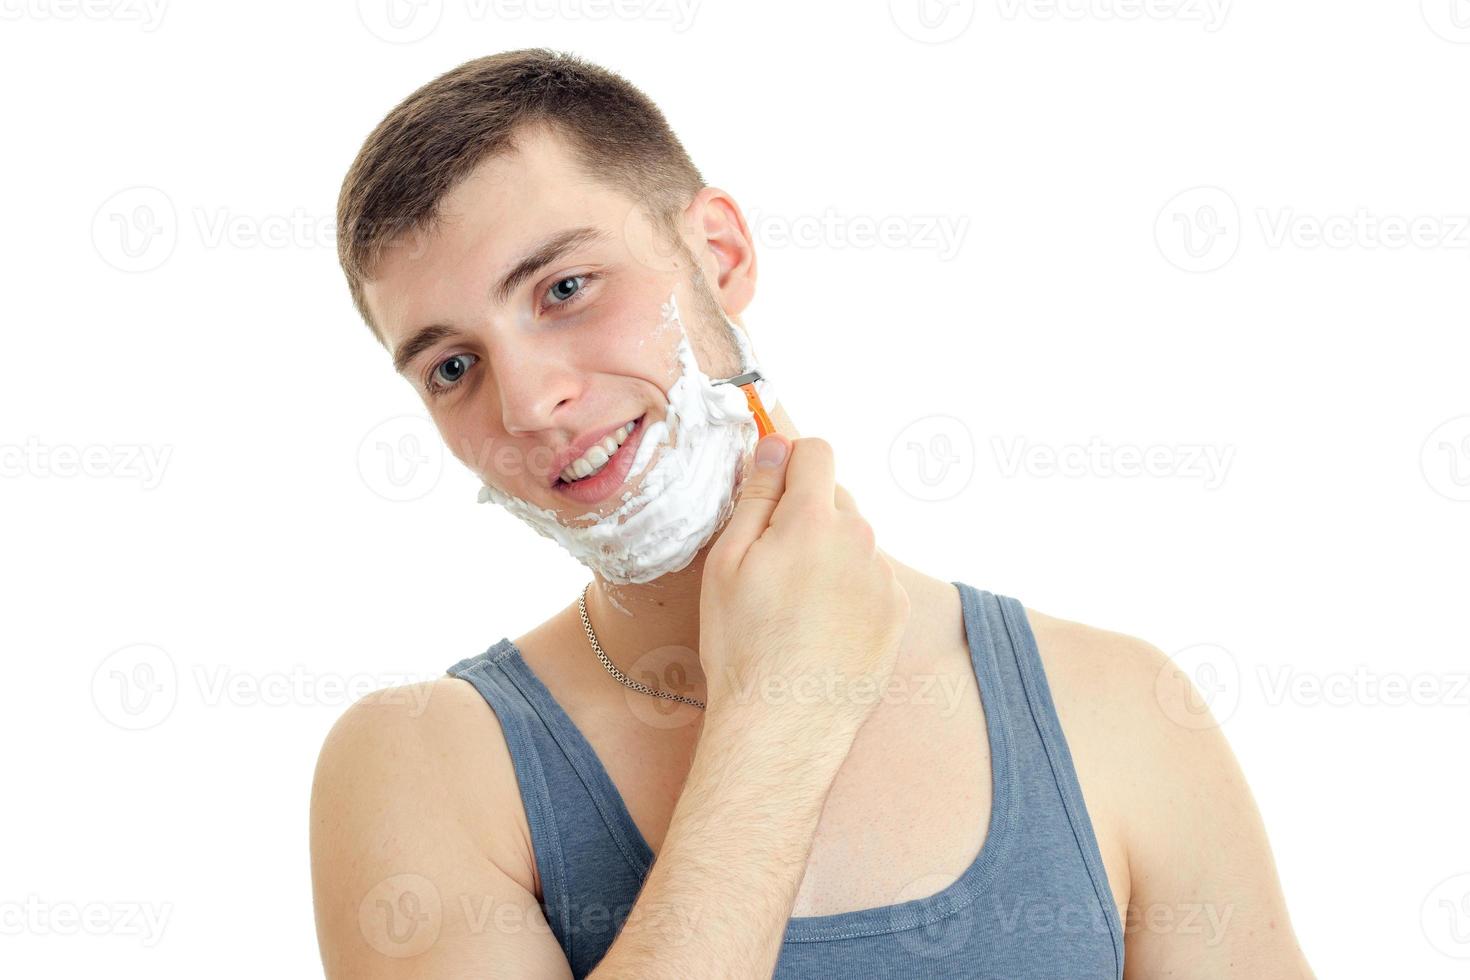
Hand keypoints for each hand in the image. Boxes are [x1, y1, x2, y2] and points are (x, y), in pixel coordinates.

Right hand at [699, 434, 910, 740]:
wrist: (784, 723)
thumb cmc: (743, 645)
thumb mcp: (727, 563)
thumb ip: (756, 495)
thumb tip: (775, 445)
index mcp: (814, 520)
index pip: (815, 451)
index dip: (789, 461)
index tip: (771, 490)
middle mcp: (861, 540)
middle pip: (835, 498)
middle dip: (806, 516)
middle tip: (772, 565)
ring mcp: (884, 578)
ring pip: (854, 542)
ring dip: (829, 555)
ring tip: (796, 607)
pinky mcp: (897, 612)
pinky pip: (871, 580)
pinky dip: (849, 591)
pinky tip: (821, 628)